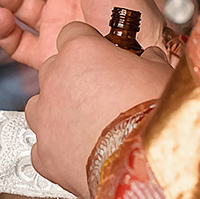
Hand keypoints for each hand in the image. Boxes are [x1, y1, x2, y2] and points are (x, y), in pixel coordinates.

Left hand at [26, 22, 172, 196]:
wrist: (147, 165)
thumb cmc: (156, 114)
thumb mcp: (160, 73)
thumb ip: (146, 60)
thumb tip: (149, 58)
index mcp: (81, 51)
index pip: (73, 33)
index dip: (89, 43)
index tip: (100, 54)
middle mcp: (54, 79)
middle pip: (53, 68)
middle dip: (72, 77)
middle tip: (100, 92)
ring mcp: (44, 117)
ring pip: (40, 104)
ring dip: (59, 110)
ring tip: (87, 123)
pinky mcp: (43, 153)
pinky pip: (43, 143)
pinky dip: (57, 146)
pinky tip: (81, 150)